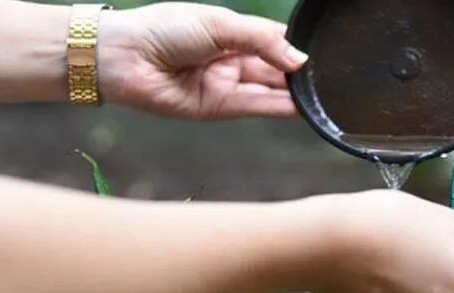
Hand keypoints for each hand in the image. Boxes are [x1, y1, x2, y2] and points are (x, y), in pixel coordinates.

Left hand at [98, 3, 306, 119]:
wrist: (126, 57)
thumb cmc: (165, 29)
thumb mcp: (220, 23)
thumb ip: (262, 39)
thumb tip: (299, 58)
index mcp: (231, 31)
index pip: (274, 38)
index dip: (296, 46)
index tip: (323, 53)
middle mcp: (232, 58)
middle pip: (275, 67)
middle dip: (299, 72)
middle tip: (327, 77)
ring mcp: (226, 84)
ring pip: (270, 89)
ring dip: (295, 93)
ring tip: (322, 95)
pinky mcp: (220, 108)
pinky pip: (256, 107)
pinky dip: (280, 108)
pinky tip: (301, 106)